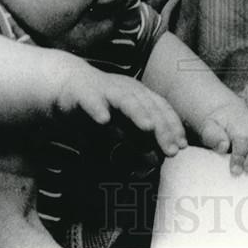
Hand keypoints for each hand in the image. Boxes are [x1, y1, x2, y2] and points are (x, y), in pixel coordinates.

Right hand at [54, 61, 187, 156]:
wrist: (65, 85)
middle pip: (149, 107)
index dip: (173, 127)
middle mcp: (127, 90)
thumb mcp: (120, 125)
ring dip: (137, 113)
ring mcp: (106, 90)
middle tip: (170, 150)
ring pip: (125, 100)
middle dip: (162, 128)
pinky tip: (103, 120)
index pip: (162, 110)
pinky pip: (91, 101)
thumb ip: (137, 140)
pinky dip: (98, 109)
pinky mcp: (83, 93)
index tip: (182, 147)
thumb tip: (155, 161)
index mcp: (139, 95)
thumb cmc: (98, 108)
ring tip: (148, 127)